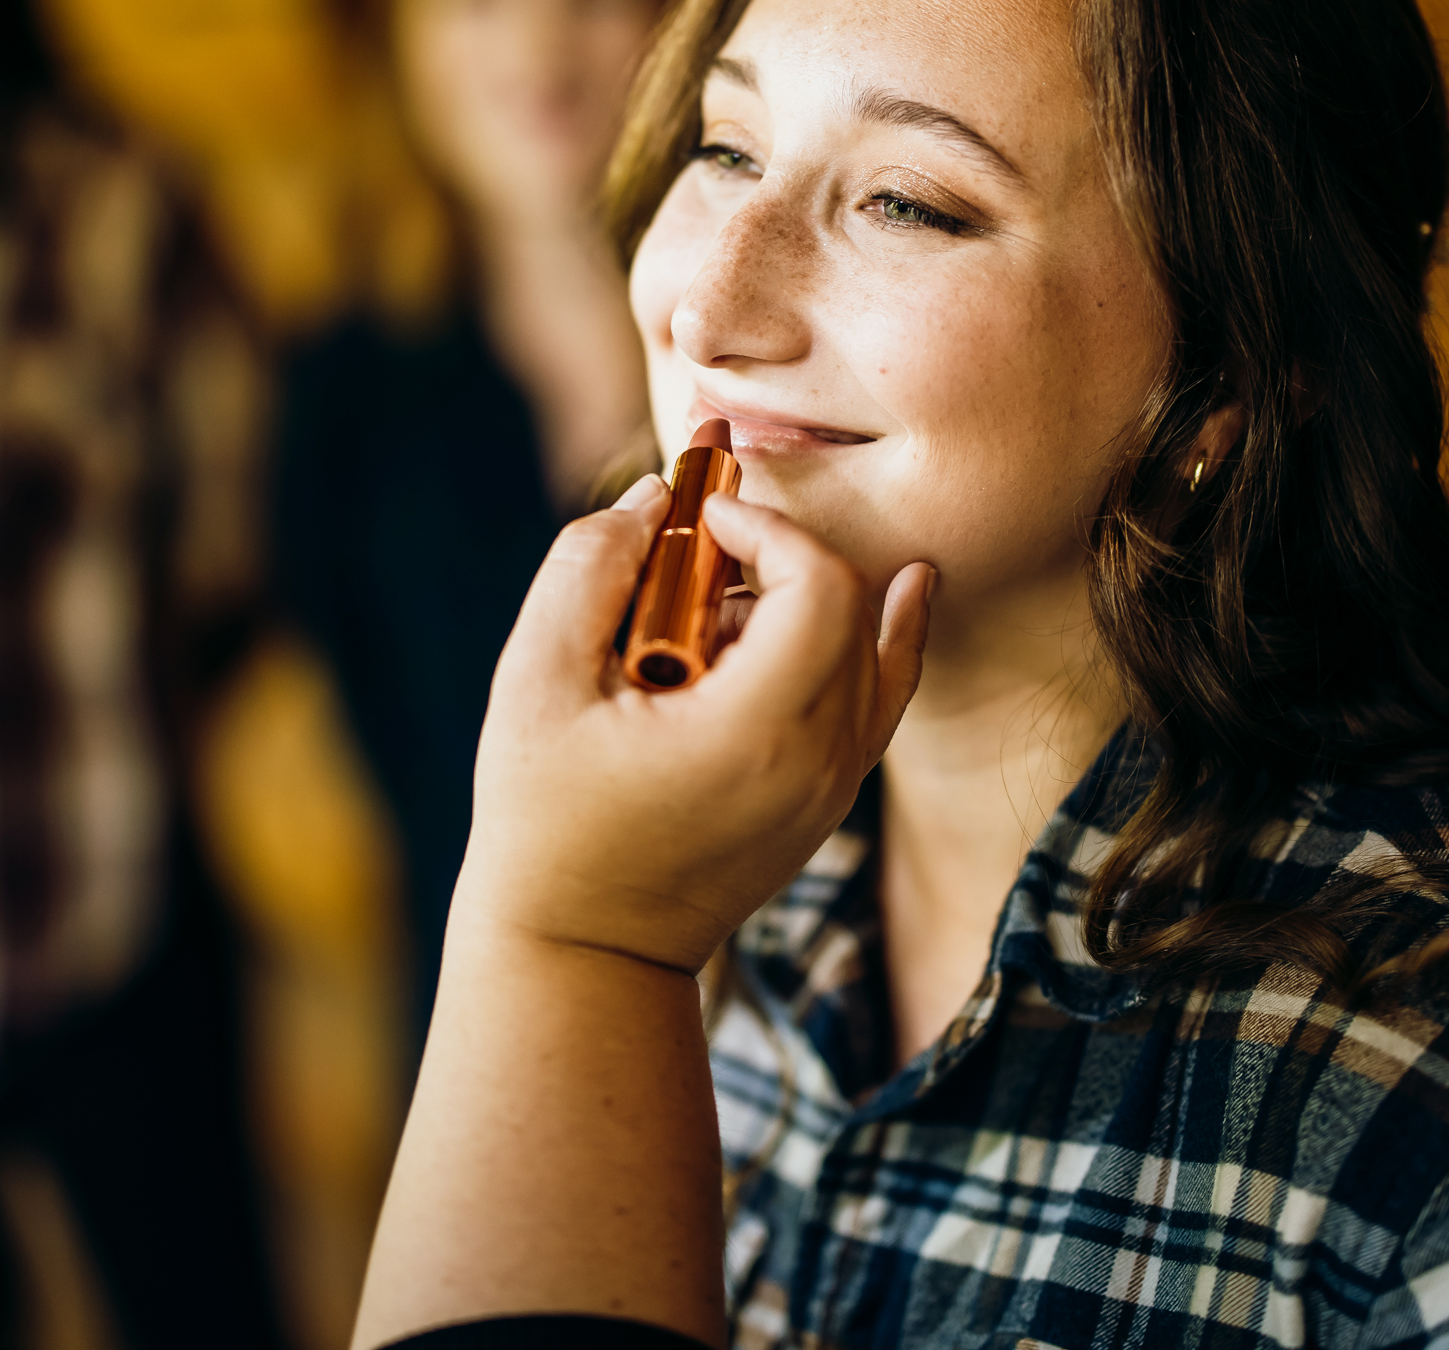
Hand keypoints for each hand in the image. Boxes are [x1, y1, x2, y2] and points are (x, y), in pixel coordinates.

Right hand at [456, 474, 933, 975]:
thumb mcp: (537, 682)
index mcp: (757, 732)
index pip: (818, 584)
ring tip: (714, 616)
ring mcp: (836, 786)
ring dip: (806, 596)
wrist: (585, 953)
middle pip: (850, 603)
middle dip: (780, 551)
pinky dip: (889, 638)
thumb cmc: (545, 822)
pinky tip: (911, 585)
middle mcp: (822, 760)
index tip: (699, 517)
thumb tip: (655, 496)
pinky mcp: (830, 800)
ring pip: (870, 645)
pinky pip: (882, 696)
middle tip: (701, 546)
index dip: (766, 527)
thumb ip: (590, 568)